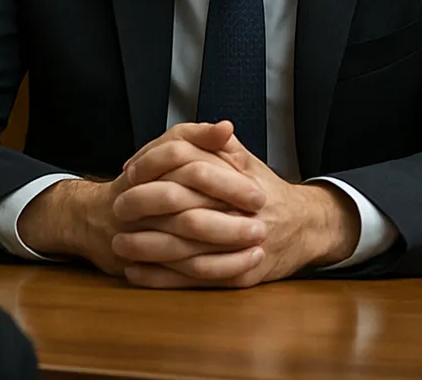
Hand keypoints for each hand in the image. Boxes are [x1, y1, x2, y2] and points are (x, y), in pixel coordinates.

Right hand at [17, 121, 252, 275]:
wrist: (93, 221)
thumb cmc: (142, 183)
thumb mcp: (167, 154)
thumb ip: (197, 138)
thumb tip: (226, 127)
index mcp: (145, 168)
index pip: (180, 157)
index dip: (222, 174)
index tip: (255, 181)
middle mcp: (135, 198)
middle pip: (183, 198)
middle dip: (225, 206)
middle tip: (261, 210)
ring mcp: (133, 233)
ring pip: (180, 239)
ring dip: (224, 241)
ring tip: (258, 241)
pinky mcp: (137, 264)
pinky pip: (177, 273)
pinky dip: (212, 269)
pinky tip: (241, 265)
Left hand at [115, 127, 360, 287]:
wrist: (305, 227)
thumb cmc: (264, 189)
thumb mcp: (245, 159)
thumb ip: (214, 144)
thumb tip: (175, 140)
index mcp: (245, 181)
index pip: (194, 171)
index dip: (158, 171)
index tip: (129, 173)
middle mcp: (246, 215)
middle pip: (188, 214)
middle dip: (148, 213)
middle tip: (117, 209)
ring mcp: (244, 249)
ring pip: (189, 253)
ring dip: (149, 249)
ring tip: (118, 244)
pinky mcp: (241, 277)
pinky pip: (195, 281)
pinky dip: (162, 279)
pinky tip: (136, 273)